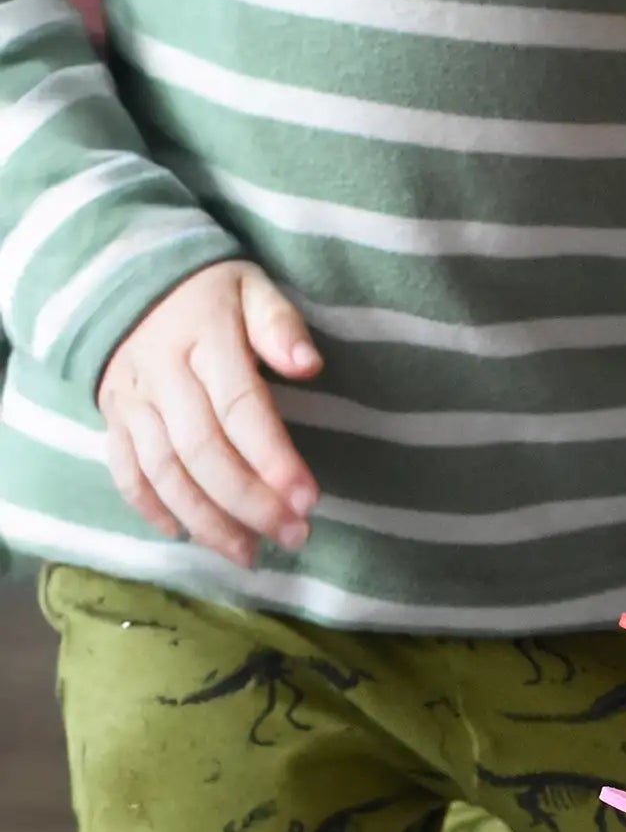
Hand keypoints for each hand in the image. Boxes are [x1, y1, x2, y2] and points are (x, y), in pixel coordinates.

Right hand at [98, 259, 321, 568]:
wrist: (126, 277)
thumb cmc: (210, 293)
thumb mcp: (252, 288)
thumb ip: (280, 325)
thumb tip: (308, 365)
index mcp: (203, 338)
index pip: (240, 408)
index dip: (273, 459)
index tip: (308, 500)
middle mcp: (161, 374)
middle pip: (202, 451)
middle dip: (249, 502)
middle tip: (294, 536)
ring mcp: (131, 399)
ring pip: (163, 471)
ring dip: (206, 520)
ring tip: (249, 554)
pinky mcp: (112, 418)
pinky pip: (124, 471)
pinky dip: (151, 509)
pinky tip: (185, 535)